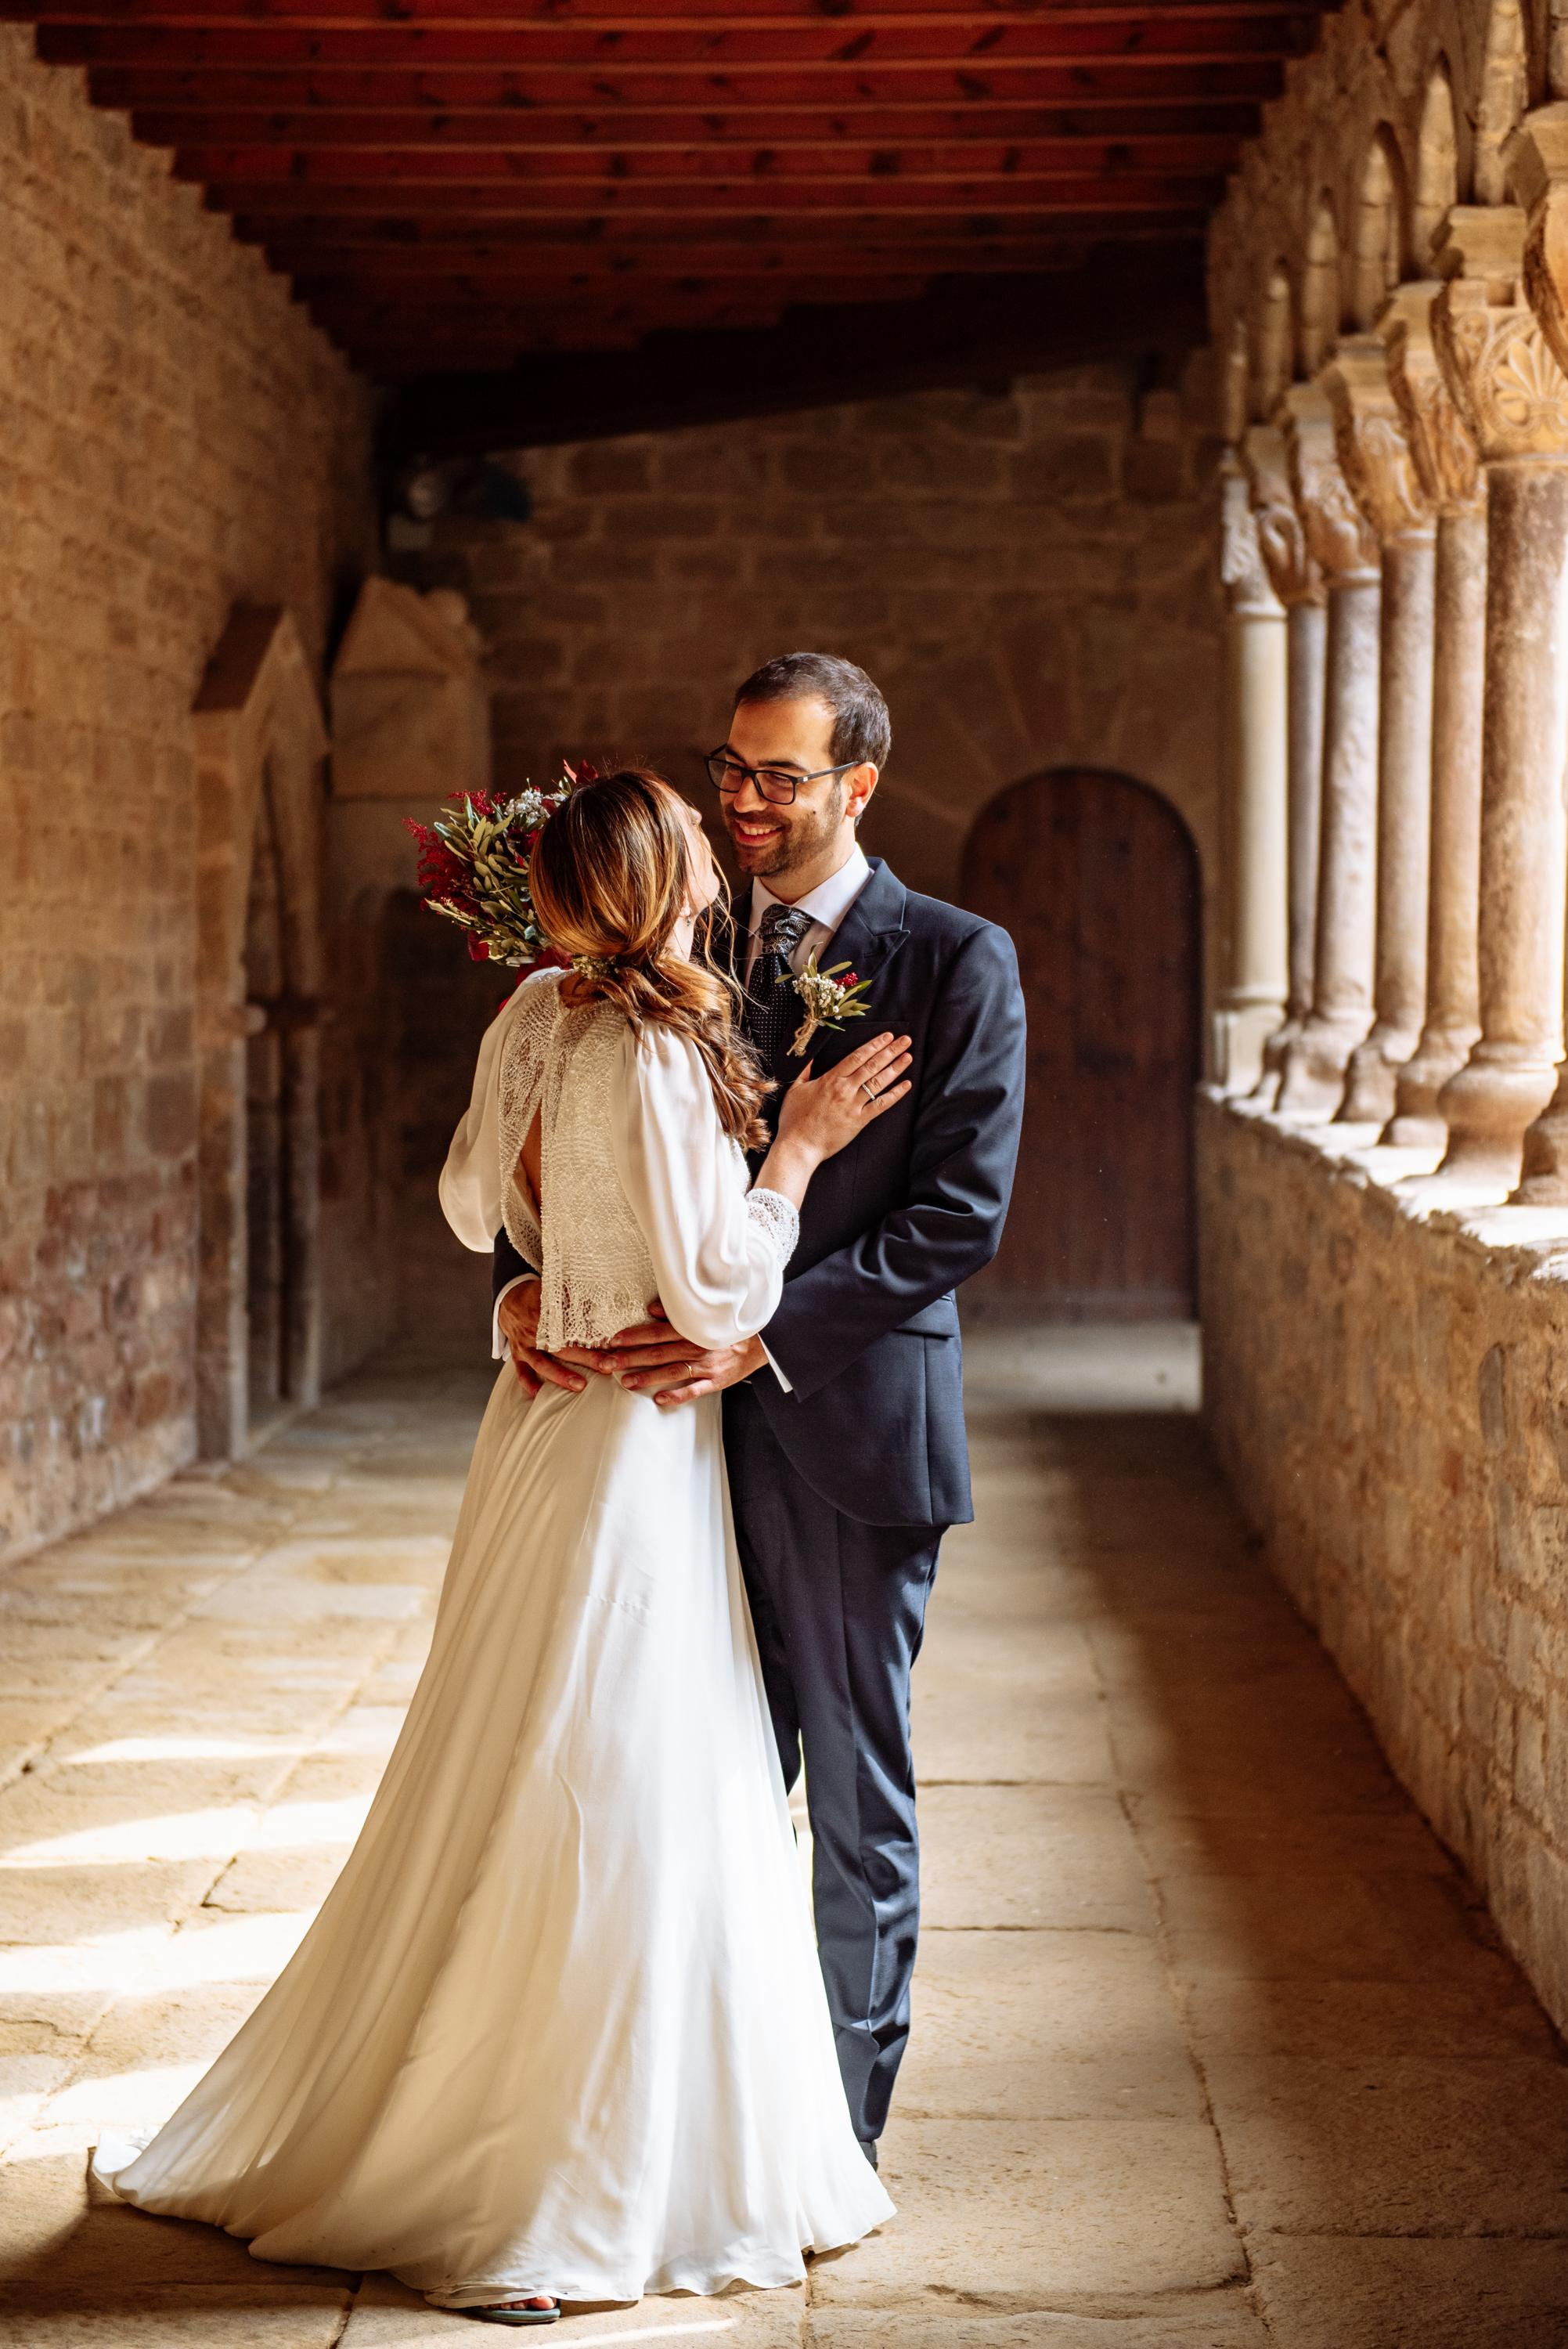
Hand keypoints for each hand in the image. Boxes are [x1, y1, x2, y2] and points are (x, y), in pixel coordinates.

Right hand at [497, 1281, 603, 1398]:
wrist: (508, 1300)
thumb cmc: (537, 1295)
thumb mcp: (553, 1291)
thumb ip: (574, 1298)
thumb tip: (599, 1305)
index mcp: (546, 1312)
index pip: (572, 1326)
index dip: (592, 1335)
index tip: (610, 1343)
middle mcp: (535, 1331)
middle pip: (562, 1347)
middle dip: (586, 1358)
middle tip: (606, 1365)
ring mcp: (524, 1345)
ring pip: (542, 1363)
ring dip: (561, 1375)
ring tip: (580, 1385)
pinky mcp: (517, 1354)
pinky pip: (521, 1371)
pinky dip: (529, 1383)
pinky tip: (538, 1393)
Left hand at [598, 1303, 767, 1407]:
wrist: (762, 1339)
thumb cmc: (727, 1327)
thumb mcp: (704, 1314)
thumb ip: (676, 1312)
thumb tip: (651, 1309)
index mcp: (691, 1328)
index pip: (657, 1332)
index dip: (634, 1336)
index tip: (613, 1340)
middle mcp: (696, 1346)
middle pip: (658, 1352)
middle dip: (630, 1358)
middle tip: (607, 1363)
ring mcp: (705, 1365)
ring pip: (671, 1371)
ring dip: (647, 1377)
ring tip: (625, 1382)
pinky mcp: (715, 1381)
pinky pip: (694, 1390)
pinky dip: (677, 1395)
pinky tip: (659, 1399)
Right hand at [777, 1030, 912, 1165]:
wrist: (799, 1145)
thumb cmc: (794, 1120)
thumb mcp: (796, 1090)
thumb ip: (805, 1072)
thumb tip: (811, 1058)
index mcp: (830, 1079)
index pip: (857, 1057)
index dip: (874, 1045)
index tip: (887, 1036)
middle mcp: (844, 1089)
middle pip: (872, 1065)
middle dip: (890, 1051)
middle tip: (905, 1040)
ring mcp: (853, 1105)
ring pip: (879, 1082)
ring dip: (895, 1068)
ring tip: (908, 1057)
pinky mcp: (859, 1121)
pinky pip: (881, 1105)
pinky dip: (895, 1095)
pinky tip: (906, 1085)